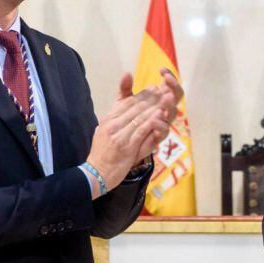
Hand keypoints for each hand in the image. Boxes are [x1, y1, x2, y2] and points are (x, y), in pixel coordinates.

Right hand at [86, 74, 169, 188]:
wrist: (96, 173)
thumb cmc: (102, 154)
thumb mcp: (105, 131)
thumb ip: (117, 118)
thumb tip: (126, 106)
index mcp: (108, 119)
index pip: (127, 102)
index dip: (142, 94)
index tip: (154, 88)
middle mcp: (113, 124)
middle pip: (135, 107)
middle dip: (152, 97)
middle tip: (165, 90)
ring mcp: (119, 135)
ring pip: (140, 116)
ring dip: (156, 106)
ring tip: (167, 98)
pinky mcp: (127, 146)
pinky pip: (142, 131)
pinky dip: (152, 122)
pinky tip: (160, 115)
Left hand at [128, 68, 185, 161]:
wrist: (118, 146)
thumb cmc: (124, 123)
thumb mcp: (122, 104)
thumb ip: (125, 89)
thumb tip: (127, 73)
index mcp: (157, 100)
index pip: (168, 85)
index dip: (169, 76)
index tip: (162, 70)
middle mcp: (163, 110)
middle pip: (176, 96)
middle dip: (174, 86)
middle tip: (167, 79)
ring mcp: (162, 123)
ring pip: (173, 112)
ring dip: (170, 104)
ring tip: (166, 96)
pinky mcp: (158, 136)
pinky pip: (164, 130)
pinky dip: (160, 123)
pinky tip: (154, 119)